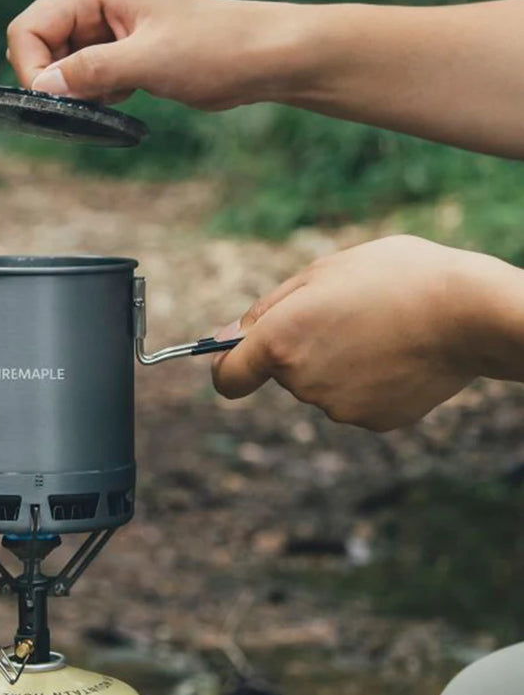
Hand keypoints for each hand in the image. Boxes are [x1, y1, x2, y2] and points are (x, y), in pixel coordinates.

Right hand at [6, 0, 292, 108]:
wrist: (256, 58)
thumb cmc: (212, 48)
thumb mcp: (149, 61)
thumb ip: (92, 71)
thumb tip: (43, 87)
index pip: (28, 27)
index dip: (32, 69)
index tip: (56, 102)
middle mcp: (91, 1)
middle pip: (37, 47)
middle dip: (55, 82)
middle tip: (90, 101)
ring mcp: (102, 27)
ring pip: (58, 67)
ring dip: (77, 91)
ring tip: (118, 94)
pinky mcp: (116, 51)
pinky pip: (82, 78)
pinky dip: (94, 95)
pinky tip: (127, 95)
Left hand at [211, 236, 489, 430]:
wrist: (470, 312)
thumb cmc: (394, 277)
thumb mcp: (321, 273)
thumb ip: (265, 310)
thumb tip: (224, 338)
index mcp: (280, 342)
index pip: (227, 377)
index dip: (228, 366)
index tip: (237, 357)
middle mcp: (301, 382)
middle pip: (283, 372)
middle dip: (301, 347)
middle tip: (345, 314)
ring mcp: (337, 408)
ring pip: (321, 385)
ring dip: (337, 362)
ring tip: (380, 330)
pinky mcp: (372, 421)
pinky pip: (355, 399)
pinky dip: (368, 381)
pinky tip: (397, 355)